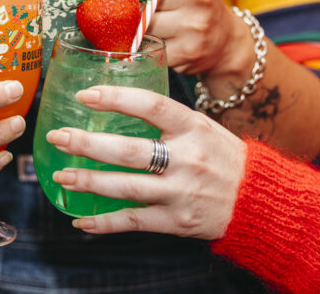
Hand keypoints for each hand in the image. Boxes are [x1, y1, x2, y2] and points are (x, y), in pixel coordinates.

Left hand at [45, 85, 245, 239]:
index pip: (151, 105)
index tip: (84, 96)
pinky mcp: (177, 220)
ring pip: (126, 187)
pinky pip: (134, 221)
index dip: (116, 98)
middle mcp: (187, 158)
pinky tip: (81, 220)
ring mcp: (181, 192)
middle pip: (129, 150)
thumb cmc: (226, 159)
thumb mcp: (205, 128)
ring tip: (61, 176)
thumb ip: (169, 120)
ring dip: (88, 182)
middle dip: (87, 144)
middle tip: (58, 137)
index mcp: (193, 127)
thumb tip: (121, 102)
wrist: (262, 202)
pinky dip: (104, 223)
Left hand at [142, 0, 248, 78]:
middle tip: (141, 3)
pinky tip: (159, 38)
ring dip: (139, 24)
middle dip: (135, 1)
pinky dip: (145, 43)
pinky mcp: (185, 52)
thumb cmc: (194, 0)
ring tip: (152, 22)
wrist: (224, 40)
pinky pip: (147, 45)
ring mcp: (193, 25)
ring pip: (141, 23)